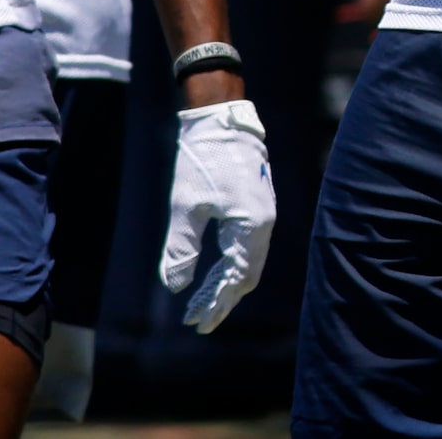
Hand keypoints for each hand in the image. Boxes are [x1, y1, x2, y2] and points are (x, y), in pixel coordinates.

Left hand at [162, 99, 275, 332]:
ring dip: (225, 283)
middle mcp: (264, 223)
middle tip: (195, 318)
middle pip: (247, 275)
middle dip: (222, 299)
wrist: (220, 119)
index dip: (218, 304)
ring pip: (247, 261)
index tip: (196, 322)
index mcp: (252, 226)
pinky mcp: (256, 206)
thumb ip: (182, 250)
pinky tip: (211, 271)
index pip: (238, 279)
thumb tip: (177, 287)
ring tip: (199, 301)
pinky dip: (229, 264)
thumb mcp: (185, 207)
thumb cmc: (202, 160)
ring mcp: (263, 213)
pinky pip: (247, 245)